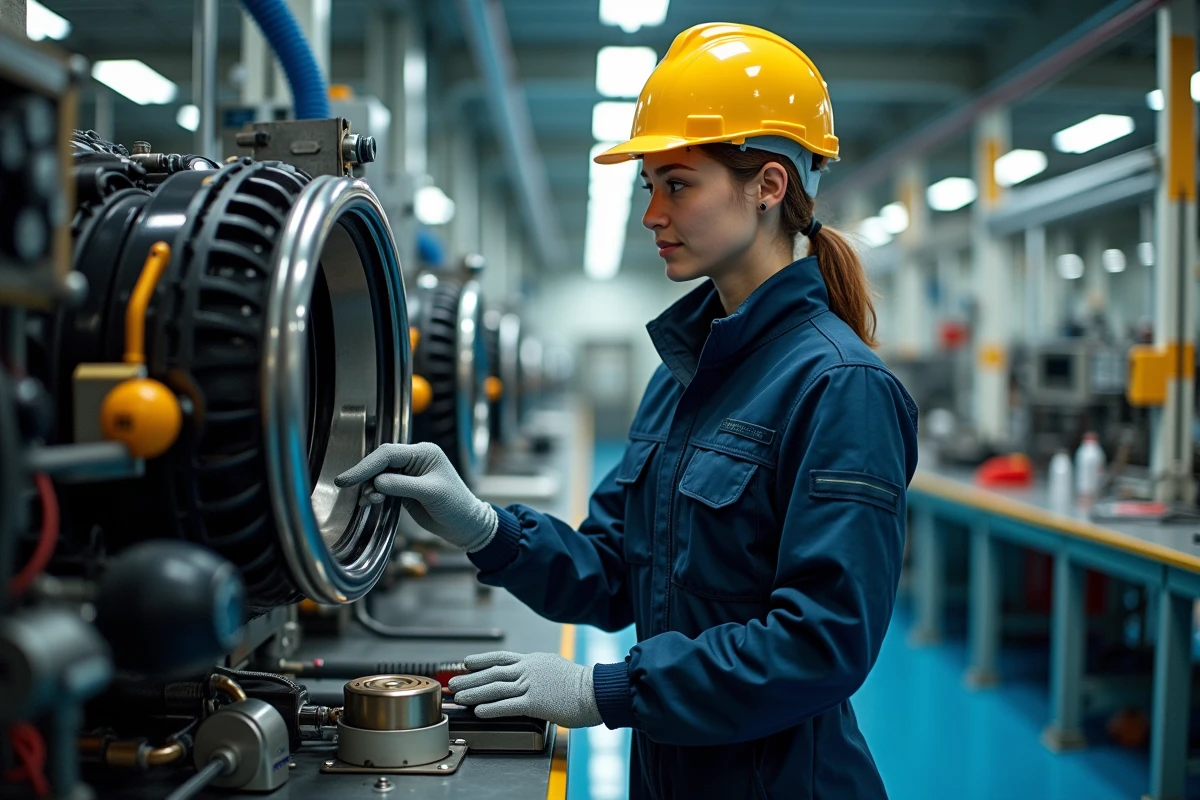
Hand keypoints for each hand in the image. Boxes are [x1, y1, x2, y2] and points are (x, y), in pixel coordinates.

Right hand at [334, 442, 497, 551]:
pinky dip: (374, 494)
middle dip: (364, 474)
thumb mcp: (430, 493)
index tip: (349, 477)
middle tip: (344, 484)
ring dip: (369, 486)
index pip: (389, 454)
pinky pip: (383, 487)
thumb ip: (402, 486)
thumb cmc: (455, 505)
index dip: (367, 465)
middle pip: (380, 462)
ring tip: (368, 500)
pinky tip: (371, 501)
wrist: (465, 525)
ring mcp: (408, 475)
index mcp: (423, 453)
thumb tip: (376, 482)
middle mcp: (414, 460)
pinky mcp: (404, 489)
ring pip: (379, 475)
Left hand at [448, 651, 601, 728]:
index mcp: (533, 660)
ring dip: (474, 693)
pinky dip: (491, 708)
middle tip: (454, 683)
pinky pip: (508, 705)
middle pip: (492, 672)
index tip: (466, 662)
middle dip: (470, 678)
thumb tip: (530, 677)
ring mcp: (530, 685)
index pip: (501, 657)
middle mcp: (528, 669)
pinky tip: (478, 710)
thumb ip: (539, 671)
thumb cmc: (580, 683)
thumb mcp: (555, 668)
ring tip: (459, 697)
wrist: (595, 689)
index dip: (481, 660)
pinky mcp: (535, 702)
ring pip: (495, 688)